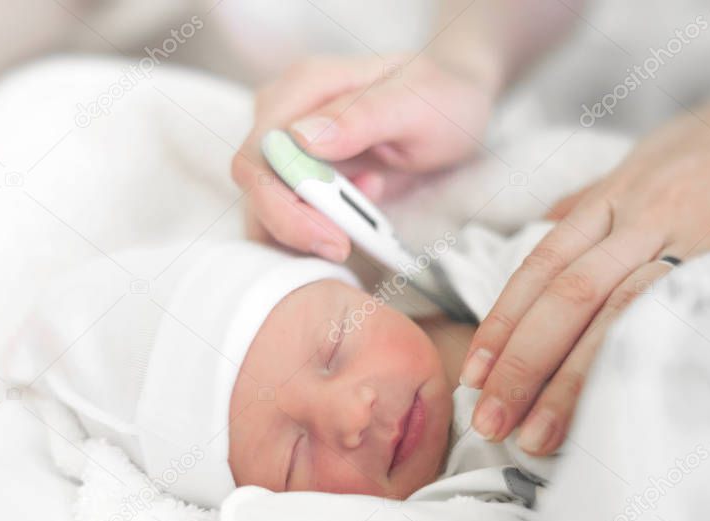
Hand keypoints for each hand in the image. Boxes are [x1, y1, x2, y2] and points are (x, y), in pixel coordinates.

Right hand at [231, 53, 497, 261]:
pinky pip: (285, 215)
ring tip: (362, 220)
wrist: (454, 108)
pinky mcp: (296, 174)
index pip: (261, 155)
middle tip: (345, 245)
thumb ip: (362, 117)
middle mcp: (283, 113)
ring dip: (306, 231)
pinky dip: (313, 231)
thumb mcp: (418, 105)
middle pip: (256, 186)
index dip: (284, 207)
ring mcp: (286, 145)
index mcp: (306, 86)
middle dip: (296, 227)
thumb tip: (301, 138)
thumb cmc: (440, 100)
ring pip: (264, 207)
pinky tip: (357, 217)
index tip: (332, 237)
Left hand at [461, 33, 709, 453]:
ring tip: (535, 436)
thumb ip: (591, 203)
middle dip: (520, 363)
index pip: (540, 266)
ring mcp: (686, 244)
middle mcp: (639, 220)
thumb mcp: (641, 162)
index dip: (501, 323)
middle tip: (490, 420)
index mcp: (612, 197)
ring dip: (566, 380)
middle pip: (565, 297)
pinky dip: (632, 365)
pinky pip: (671, 322)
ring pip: (613, 315)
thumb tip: (544, 229)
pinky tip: (607, 405)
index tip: (473, 374)